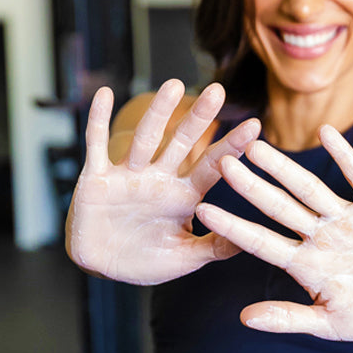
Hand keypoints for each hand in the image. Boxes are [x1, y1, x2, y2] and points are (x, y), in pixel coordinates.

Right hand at [66, 80, 259, 284]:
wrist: (103, 267)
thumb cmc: (147, 261)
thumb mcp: (185, 257)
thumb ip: (214, 247)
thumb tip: (250, 242)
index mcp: (183, 196)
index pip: (211, 167)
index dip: (231, 147)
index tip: (255, 126)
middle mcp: (159, 179)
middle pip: (182, 143)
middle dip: (199, 118)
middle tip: (218, 90)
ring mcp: (128, 175)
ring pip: (146, 139)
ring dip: (159, 112)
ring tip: (174, 85)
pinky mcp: (97, 177)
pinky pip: (97, 145)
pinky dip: (98, 120)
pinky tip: (105, 93)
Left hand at [196, 125, 352, 340]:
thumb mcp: (329, 324)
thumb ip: (289, 318)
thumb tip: (244, 319)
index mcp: (304, 264)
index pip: (261, 242)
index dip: (232, 227)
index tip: (202, 211)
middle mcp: (319, 236)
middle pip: (278, 206)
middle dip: (250, 186)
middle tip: (221, 161)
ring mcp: (346, 219)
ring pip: (309, 187)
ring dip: (284, 167)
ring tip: (256, 146)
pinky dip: (344, 155)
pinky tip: (326, 133)